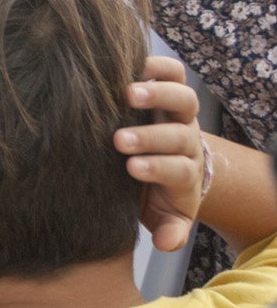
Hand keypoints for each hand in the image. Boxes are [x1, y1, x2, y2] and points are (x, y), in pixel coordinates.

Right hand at [119, 56, 204, 251]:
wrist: (167, 160)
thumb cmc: (156, 191)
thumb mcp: (164, 216)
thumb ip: (169, 230)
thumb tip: (166, 243)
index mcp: (184, 172)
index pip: (178, 169)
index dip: (158, 167)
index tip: (131, 169)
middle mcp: (185, 138)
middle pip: (182, 132)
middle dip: (154, 135)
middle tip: (121, 139)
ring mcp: (179, 112)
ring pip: (182, 96)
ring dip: (158, 93)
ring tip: (128, 93)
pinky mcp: (169, 89)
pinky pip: (172, 72)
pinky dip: (156, 65)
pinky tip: (129, 65)